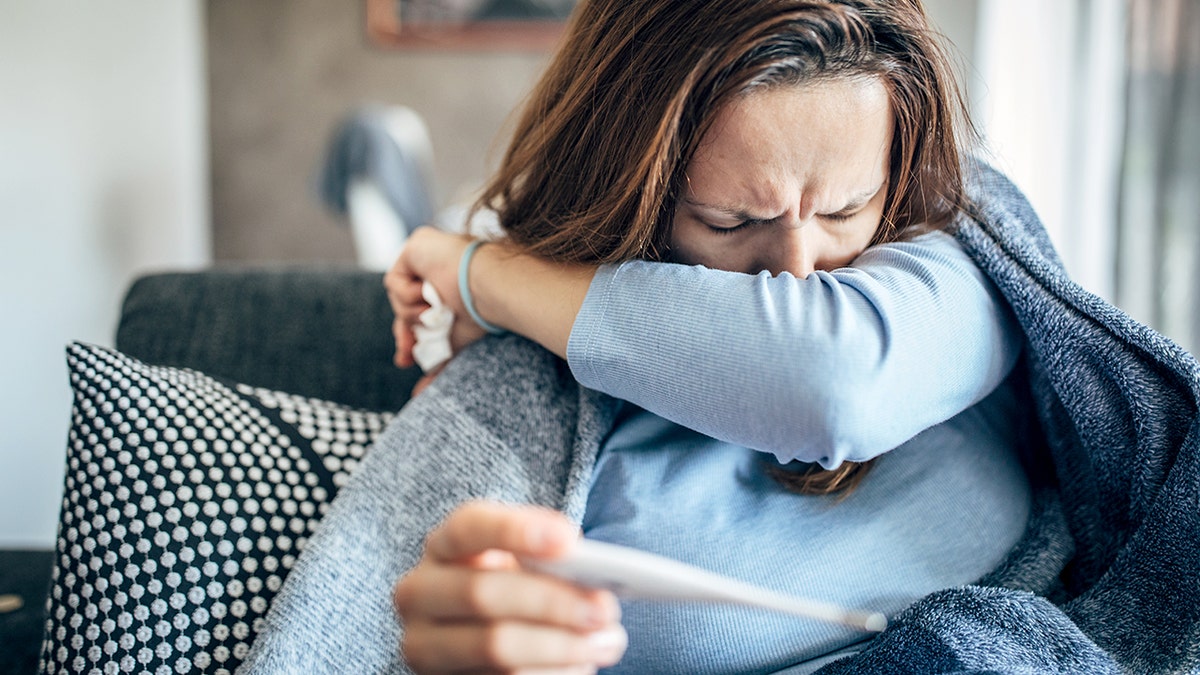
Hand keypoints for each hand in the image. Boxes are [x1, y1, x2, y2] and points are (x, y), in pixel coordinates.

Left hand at [384, 228, 488, 371]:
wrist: (488, 290)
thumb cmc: (482, 315)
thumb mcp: (454, 343)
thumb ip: (437, 362)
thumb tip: (418, 395)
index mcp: (449, 286)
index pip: (418, 312)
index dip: (409, 336)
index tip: (406, 360)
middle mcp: (437, 268)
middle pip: (403, 305)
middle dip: (403, 332)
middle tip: (406, 355)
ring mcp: (426, 255)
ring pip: (397, 297)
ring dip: (413, 313)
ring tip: (435, 312)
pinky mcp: (416, 245)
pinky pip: (394, 281)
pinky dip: (408, 296)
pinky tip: (430, 295)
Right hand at [394, 501, 626, 673]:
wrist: (482, 639)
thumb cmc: (515, 589)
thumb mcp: (523, 565)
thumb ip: (545, 559)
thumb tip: (586, 568)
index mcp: (442, 547)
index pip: (467, 528)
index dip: (515, 530)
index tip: (569, 541)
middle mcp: (419, 593)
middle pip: (482, 592)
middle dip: (551, 601)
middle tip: (604, 608)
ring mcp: (423, 645)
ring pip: (495, 646)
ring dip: (561, 646)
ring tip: (606, 642)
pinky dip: (551, 674)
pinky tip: (581, 666)